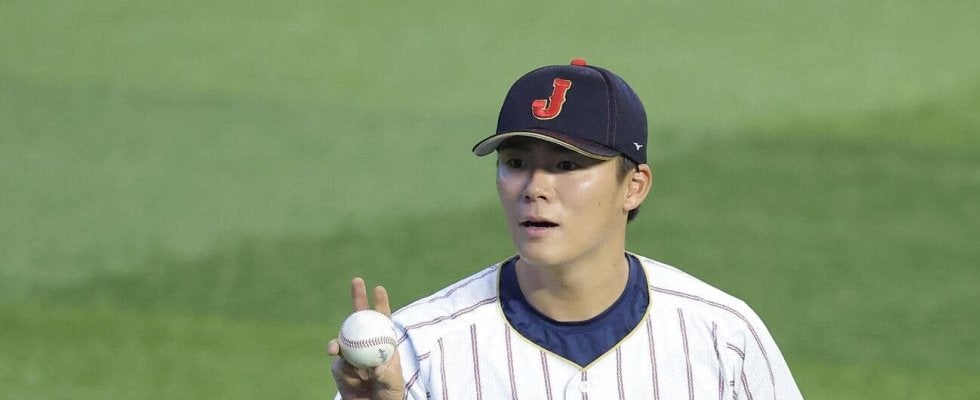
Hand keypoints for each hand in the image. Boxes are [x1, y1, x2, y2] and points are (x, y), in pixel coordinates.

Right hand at [327, 277, 405, 399]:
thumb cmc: (389, 394)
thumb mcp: (393, 384)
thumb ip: (386, 374)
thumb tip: (378, 365)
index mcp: (383, 343)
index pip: (382, 319)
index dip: (380, 303)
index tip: (378, 289)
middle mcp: (366, 344)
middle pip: (360, 318)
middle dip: (358, 297)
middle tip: (357, 280)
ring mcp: (351, 354)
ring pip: (343, 340)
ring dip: (338, 344)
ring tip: (334, 350)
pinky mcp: (339, 368)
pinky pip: (338, 364)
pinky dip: (343, 370)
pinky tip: (352, 379)